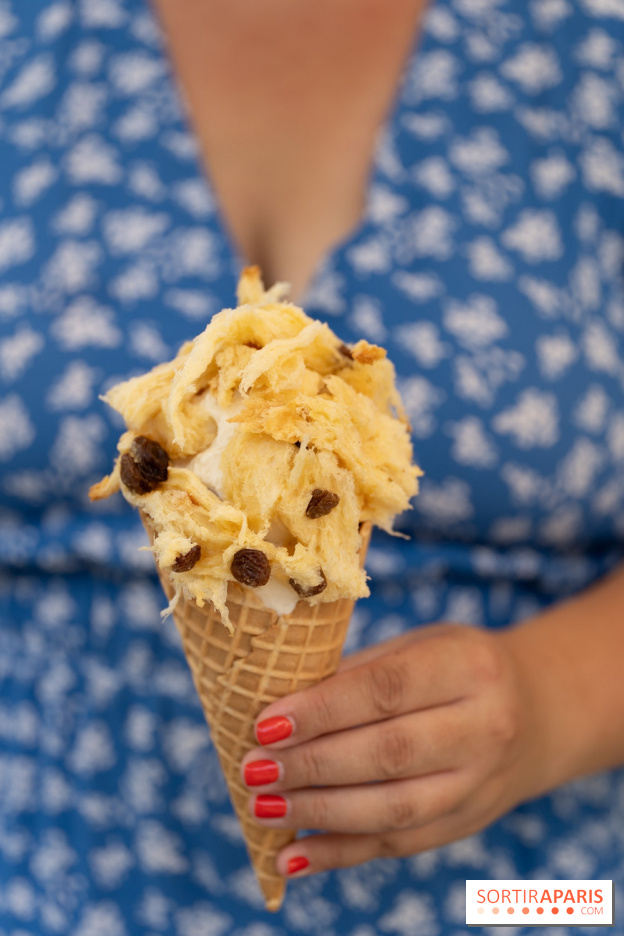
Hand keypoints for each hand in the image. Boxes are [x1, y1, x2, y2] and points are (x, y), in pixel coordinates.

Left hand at [240, 623, 551, 877]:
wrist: (537, 710)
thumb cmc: (457, 666)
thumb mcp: (420, 644)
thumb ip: (359, 671)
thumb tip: (278, 702)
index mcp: (468, 666)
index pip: (386, 690)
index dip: (322, 710)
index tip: (266, 724)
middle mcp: (484, 727)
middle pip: (388, 753)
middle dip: (312, 765)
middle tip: (254, 768)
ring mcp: (480, 784)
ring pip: (392, 809)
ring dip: (319, 812)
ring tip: (263, 807)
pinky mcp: (466, 823)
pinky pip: (399, 846)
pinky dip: (340, 854)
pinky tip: (293, 855)